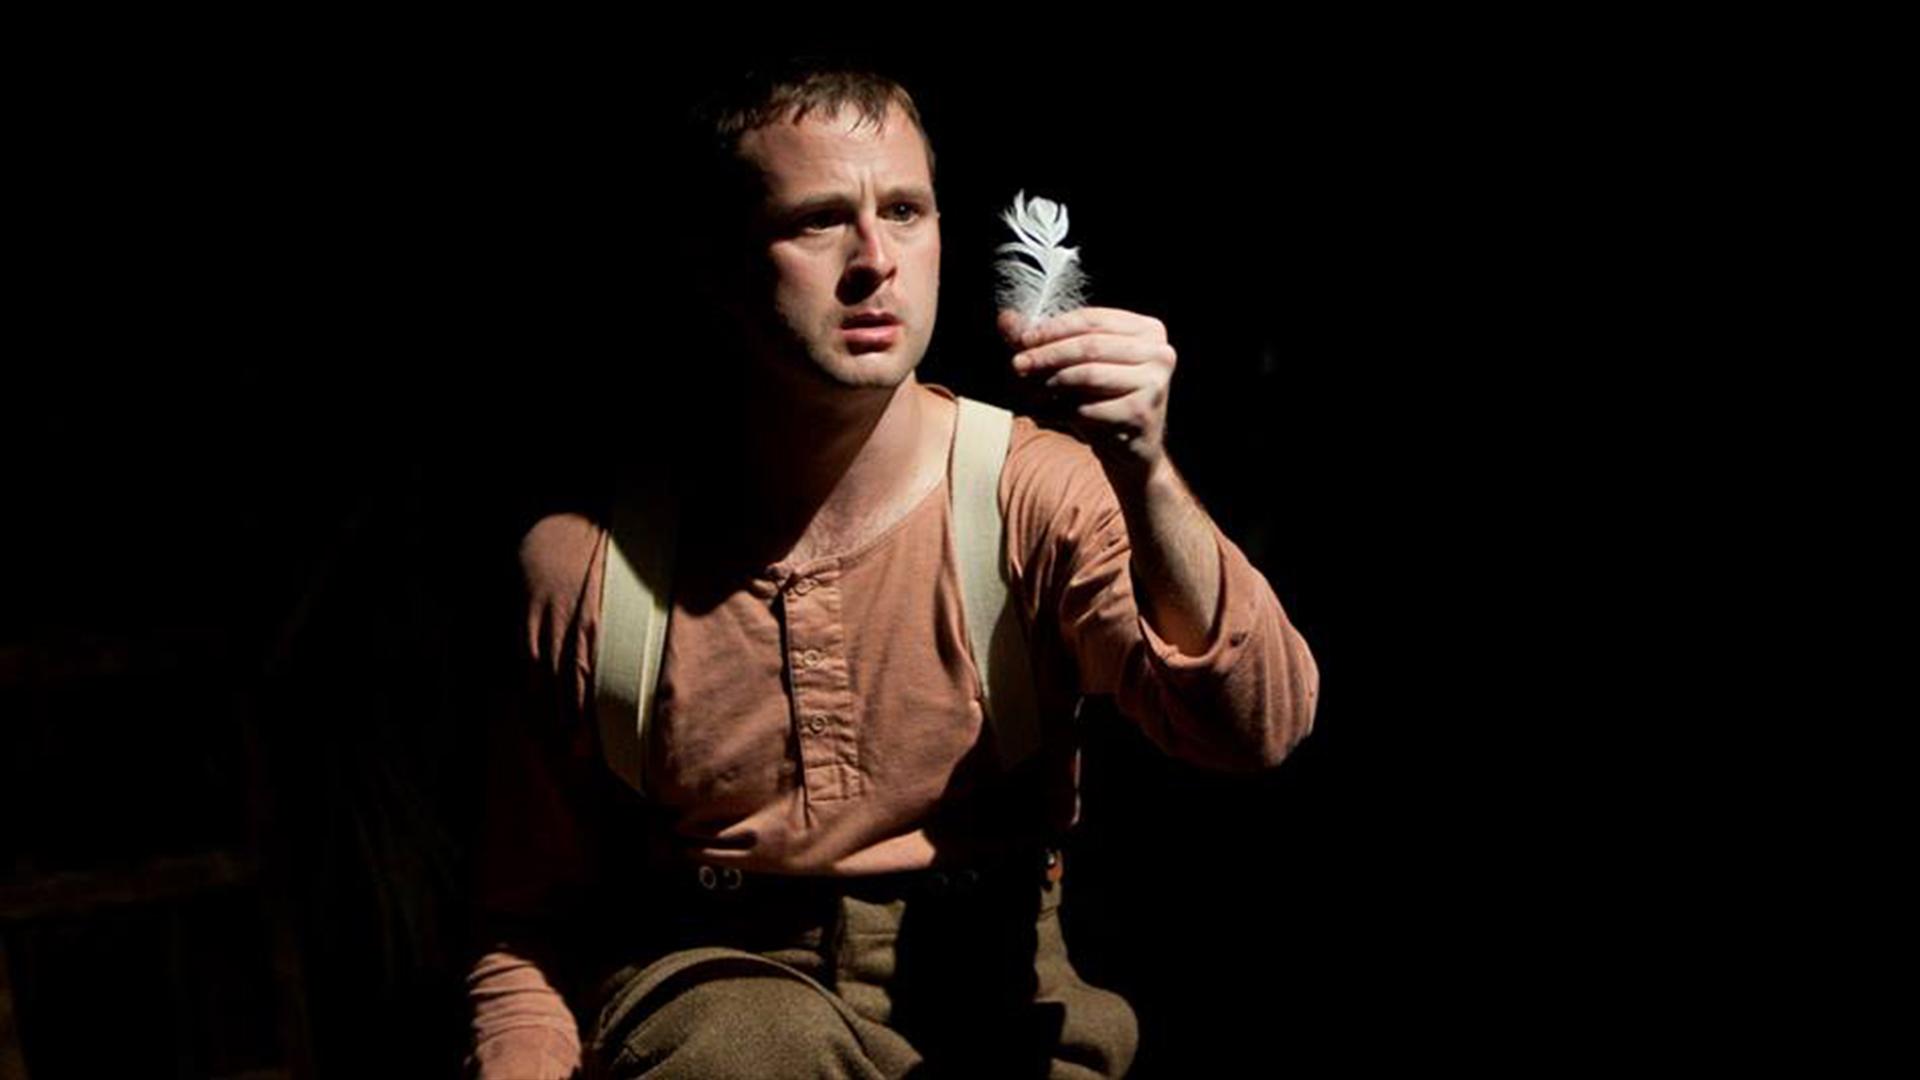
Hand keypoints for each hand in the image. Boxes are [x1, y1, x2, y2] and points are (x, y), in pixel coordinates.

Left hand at [998, 307, 1177, 477]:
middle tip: (1017, 365)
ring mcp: (1155, 382)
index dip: (1054, 328)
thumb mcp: (1073, 365)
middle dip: (1048, 354)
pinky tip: (1051, 415)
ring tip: (1032, 391)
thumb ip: (1041, 340)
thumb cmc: (1101, 400)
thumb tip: (1005, 318)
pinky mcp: (1143, 412)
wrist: (1130, 450)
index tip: (1023, 340)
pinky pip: (1090, 407)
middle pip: (1089, 345)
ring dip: (1052, 382)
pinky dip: (1064, 411)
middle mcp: (1159, 352)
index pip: (1093, 319)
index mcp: (1148, 329)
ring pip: (1088, 374)